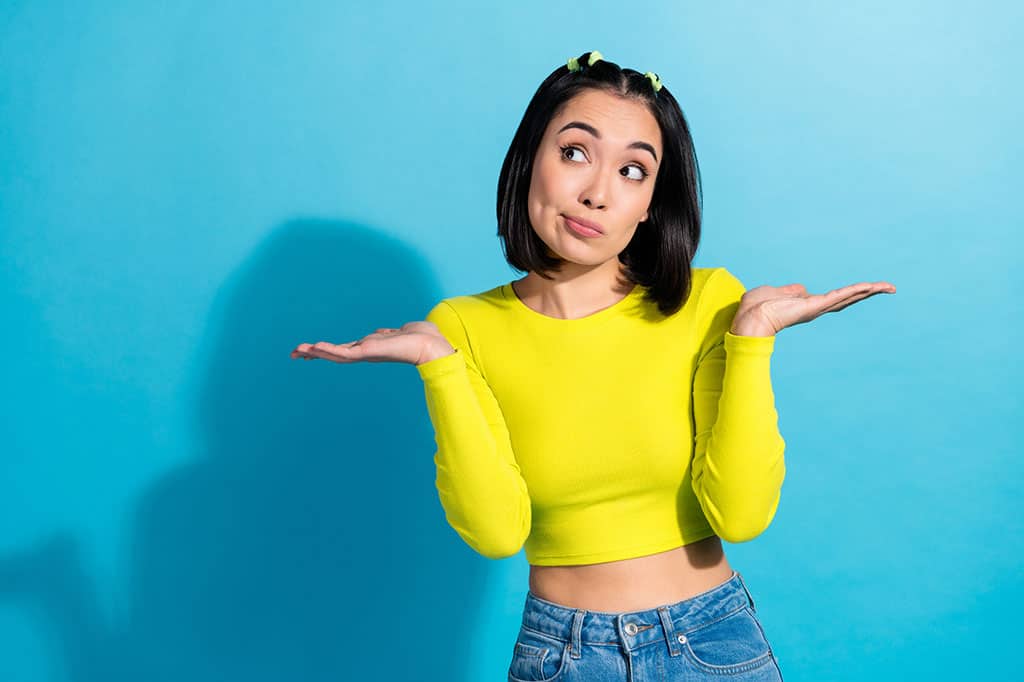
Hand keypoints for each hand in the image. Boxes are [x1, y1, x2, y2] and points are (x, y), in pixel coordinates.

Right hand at [290, 321, 453, 365]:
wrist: (430, 345)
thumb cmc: (419, 339)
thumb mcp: (397, 334)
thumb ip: (387, 334)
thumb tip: (382, 332)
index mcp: (370, 348)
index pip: (343, 349)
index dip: (326, 350)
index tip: (309, 349)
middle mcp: (366, 352)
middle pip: (334, 354)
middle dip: (315, 354)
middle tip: (294, 353)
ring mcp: (366, 353)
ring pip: (336, 354)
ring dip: (317, 352)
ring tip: (299, 350)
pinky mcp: (369, 352)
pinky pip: (345, 352)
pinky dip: (330, 350)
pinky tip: (317, 348)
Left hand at [731, 280, 896, 335]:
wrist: (750, 318)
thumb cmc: (756, 307)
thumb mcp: (775, 292)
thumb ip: (790, 291)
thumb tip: (801, 290)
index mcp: (806, 305)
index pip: (833, 298)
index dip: (849, 293)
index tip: (865, 289)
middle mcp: (815, 309)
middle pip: (847, 298)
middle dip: (867, 293)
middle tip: (888, 288)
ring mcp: (817, 308)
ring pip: (849, 297)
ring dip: (869, 291)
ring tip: (889, 287)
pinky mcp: (816, 305)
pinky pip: (841, 295)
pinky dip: (857, 290)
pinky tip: (872, 286)